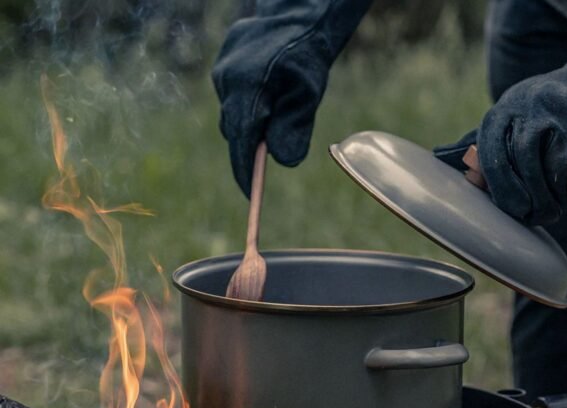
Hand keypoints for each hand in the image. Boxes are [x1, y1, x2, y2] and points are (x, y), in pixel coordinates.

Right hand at [212, 0, 371, 195]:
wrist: (297, 16)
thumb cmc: (306, 58)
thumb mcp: (308, 97)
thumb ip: (294, 129)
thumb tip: (282, 161)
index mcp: (247, 90)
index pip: (241, 143)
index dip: (245, 173)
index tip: (250, 194)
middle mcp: (227, 81)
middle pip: (234, 131)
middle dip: (250, 149)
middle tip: (266, 159)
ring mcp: (221, 72)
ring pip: (232, 114)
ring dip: (250, 124)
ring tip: (274, 115)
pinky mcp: (222, 66)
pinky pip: (231, 97)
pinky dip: (246, 105)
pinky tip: (266, 94)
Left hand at [434, 51, 566, 225]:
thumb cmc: (540, 113)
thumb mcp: (508, 122)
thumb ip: (482, 147)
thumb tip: (439, 156)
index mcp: (504, 111)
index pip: (493, 159)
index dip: (504, 191)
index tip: (518, 212)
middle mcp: (533, 105)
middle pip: (527, 167)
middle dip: (536, 200)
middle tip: (544, 216)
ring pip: (558, 173)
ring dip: (563, 196)